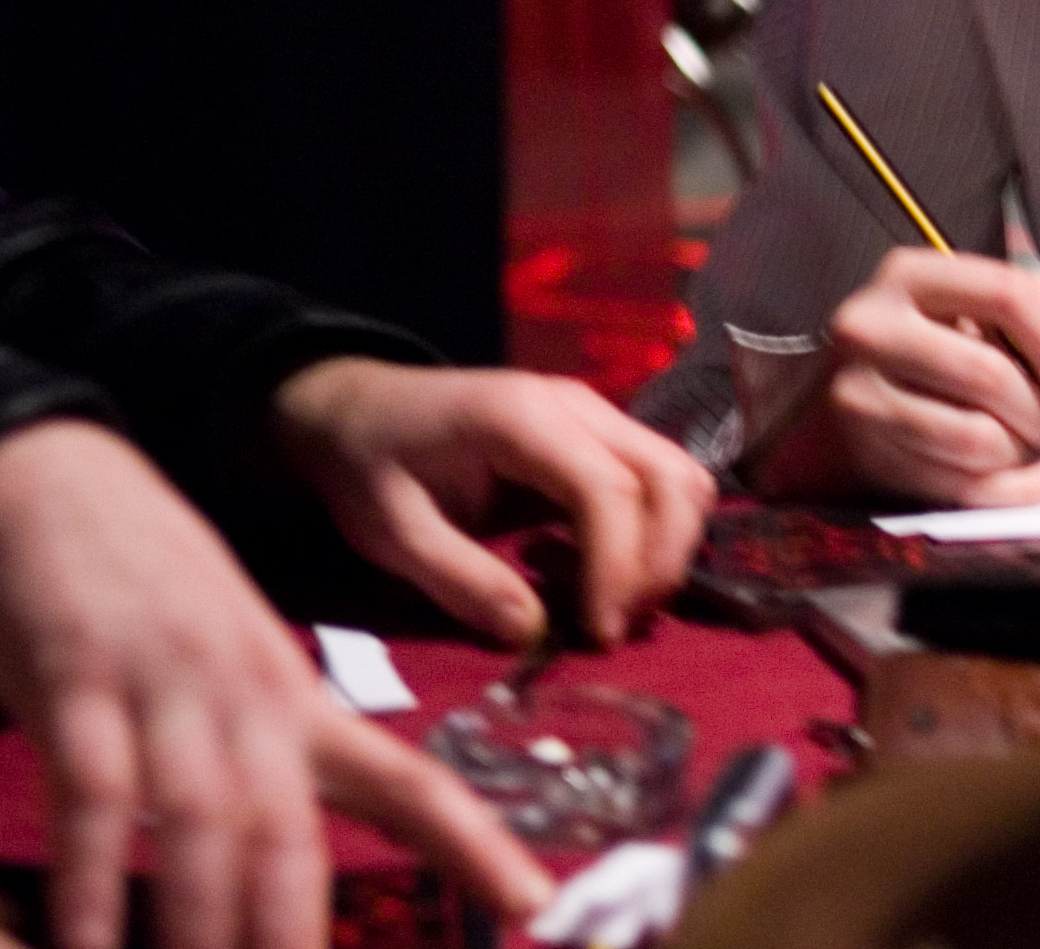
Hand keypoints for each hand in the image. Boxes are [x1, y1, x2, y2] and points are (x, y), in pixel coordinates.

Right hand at [0, 422, 552, 948]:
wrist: (54, 479)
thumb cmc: (150, 592)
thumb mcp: (235, 663)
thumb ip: (268, 752)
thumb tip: (282, 853)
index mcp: (300, 698)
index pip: (410, 779)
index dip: (473, 842)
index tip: (532, 901)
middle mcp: (250, 696)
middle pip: (294, 831)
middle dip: (298, 929)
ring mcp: (166, 687)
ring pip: (205, 821)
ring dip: (205, 919)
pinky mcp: (75, 681)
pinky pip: (90, 797)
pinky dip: (90, 881)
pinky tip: (85, 947)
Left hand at [270, 362, 716, 650]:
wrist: (359, 409)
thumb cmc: (369, 465)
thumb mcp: (391, 532)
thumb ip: (460, 580)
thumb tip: (532, 634)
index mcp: (523, 418)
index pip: (609, 489)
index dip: (620, 566)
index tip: (599, 634)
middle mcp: (578, 406)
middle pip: (670, 477)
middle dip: (660, 562)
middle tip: (615, 629)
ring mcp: (596, 418)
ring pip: (680, 479)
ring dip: (667, 551)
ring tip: (613, 609)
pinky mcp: (599, 441)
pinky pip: (657, 486)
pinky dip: (652, 539)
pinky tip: (595, 576)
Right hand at [754, 247, 1039, 506]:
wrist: (831, 398)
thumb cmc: (919, 343)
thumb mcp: (961, 301)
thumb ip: (1019, 300)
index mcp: (908, 276)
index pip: (1007, 295)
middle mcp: (873, 330)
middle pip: (991, 377)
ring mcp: (862, 397)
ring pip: (978, 440)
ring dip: (1021, 451)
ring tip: (1022, 442)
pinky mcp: (868, 454)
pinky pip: (961, 488)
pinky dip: (1011, 491)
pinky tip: (1029, 481)